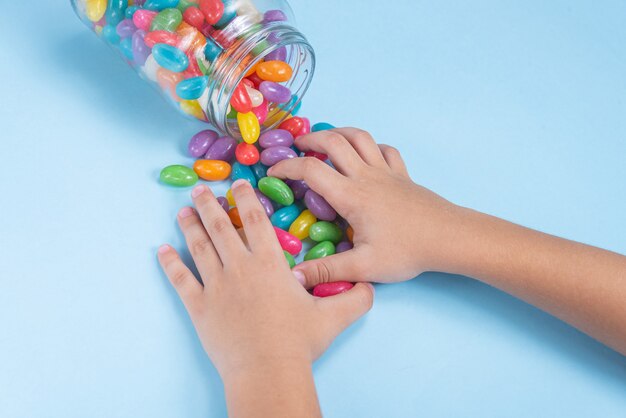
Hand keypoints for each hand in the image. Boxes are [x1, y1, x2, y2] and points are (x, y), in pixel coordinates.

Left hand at [157, 180, 373, 415]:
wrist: (267, 371)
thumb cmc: (298, 342)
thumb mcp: (333, 318)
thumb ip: (355, 299)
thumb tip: (371, 287)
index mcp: (269, 264)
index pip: (255, 220)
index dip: (246, 198)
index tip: (237, 183)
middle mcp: (239, 267)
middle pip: (221, 227)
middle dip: (209, 204)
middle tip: (200, 189)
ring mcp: (215, 286)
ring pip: (199, 247)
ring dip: (190, 226)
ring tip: (182, 210)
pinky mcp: (199, 307)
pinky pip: (181, 280)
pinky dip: (170, 264)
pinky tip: (161, 250)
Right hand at [268, 128, 464, 287]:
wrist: (450, 238)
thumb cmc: (408, 251)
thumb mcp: (364, 266)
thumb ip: (327, 271)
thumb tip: (294, 277)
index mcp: (351, 195)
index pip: (311, 170)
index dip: (286, 167)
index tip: (272, 171)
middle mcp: (367, 176)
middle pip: (334, 141)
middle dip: (310, 139)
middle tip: (296, 146)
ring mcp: (387, 171)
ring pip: (360, 137)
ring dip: (339, 132)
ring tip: (325, 139)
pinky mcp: (403, 174)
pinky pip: (386, 150)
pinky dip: (371, 145)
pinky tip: (367, 154)